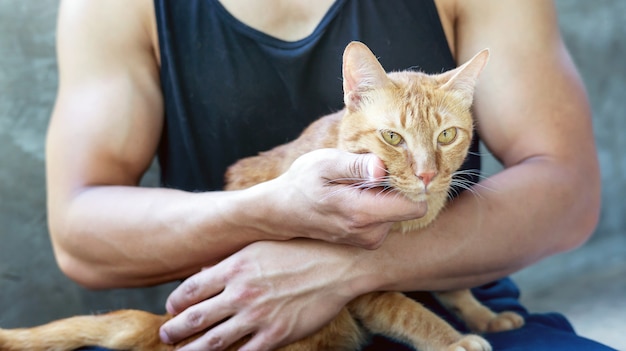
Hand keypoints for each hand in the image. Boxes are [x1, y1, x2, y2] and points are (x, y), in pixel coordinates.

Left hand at [159, 239, 364, 350]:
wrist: (338, 263)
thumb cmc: (300, 250)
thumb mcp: (261, 246)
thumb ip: (231, 260)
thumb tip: (204, 271)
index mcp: (235, 267)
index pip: (191, 289)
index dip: (175, 303)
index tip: (171, 310)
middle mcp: (241, 292)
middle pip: (194, 318)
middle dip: (174, 330)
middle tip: (166, 336)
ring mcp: (258, 316)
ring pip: (213, 342)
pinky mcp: (277, 335)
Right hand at [259, 149, 426, 248]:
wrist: (281, 212)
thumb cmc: (302, 183)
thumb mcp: (325, 164)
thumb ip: (356, 166)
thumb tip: (383, 167)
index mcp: (363, 213)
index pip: (416, 205)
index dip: (413, 182)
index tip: (399, 166)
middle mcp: (371, 233)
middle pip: (409, 206)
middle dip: (398, 186)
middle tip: (372, 171)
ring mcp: (370, 239)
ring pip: (399, 211)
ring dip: (385, 195)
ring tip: (357, 185)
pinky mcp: (368, 240)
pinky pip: (388, 217)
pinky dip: (378, 203)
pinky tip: (356, 195)